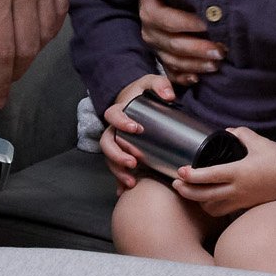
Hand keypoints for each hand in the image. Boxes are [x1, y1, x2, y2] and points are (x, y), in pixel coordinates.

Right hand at [99, 72, 174, 191]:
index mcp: (118, 112)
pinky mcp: (123, 154)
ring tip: (131, 182)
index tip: (136, 128)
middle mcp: (113, 129)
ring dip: (118, 171)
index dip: (121, 123)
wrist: (138, 101)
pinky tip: (124, 192)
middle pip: (107, 143)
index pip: (113, 116)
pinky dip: (119, 182)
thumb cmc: (144, 93)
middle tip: (133, 162)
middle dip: (117, 155)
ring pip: (110, 159)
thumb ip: (160, 85)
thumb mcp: (151, 83)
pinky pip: (117, 169)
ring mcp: (116, 144)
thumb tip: (169, 96)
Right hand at [137, 0, 220, 84]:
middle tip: (220, 49)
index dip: (186, 23)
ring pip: (174, 61)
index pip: (166, 20)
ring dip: (196, 64)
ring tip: (217, 62)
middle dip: (197, 48)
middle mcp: (150, 31)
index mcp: (149, 10)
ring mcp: (156, 46)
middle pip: (172, 44)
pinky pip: (172, 73)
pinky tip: (199, 78)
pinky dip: (185, 77)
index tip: (207, 23)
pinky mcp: (163, 57)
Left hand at [171, 129, 275, 217]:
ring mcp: (241, 200)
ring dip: (198, 201)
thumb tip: (228, 132)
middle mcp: (237, 189)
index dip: (191, 175)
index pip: (209, 176)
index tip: (180, 171)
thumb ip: (241, 134)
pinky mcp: (245, 206)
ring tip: (189, 192)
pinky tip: (207, 200)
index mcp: (239, 172)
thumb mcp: (260, 142)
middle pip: (204, 196)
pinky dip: (211, 207)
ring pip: (212, 208)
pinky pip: (223, 211)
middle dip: (186, 191)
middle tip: (176, 184)